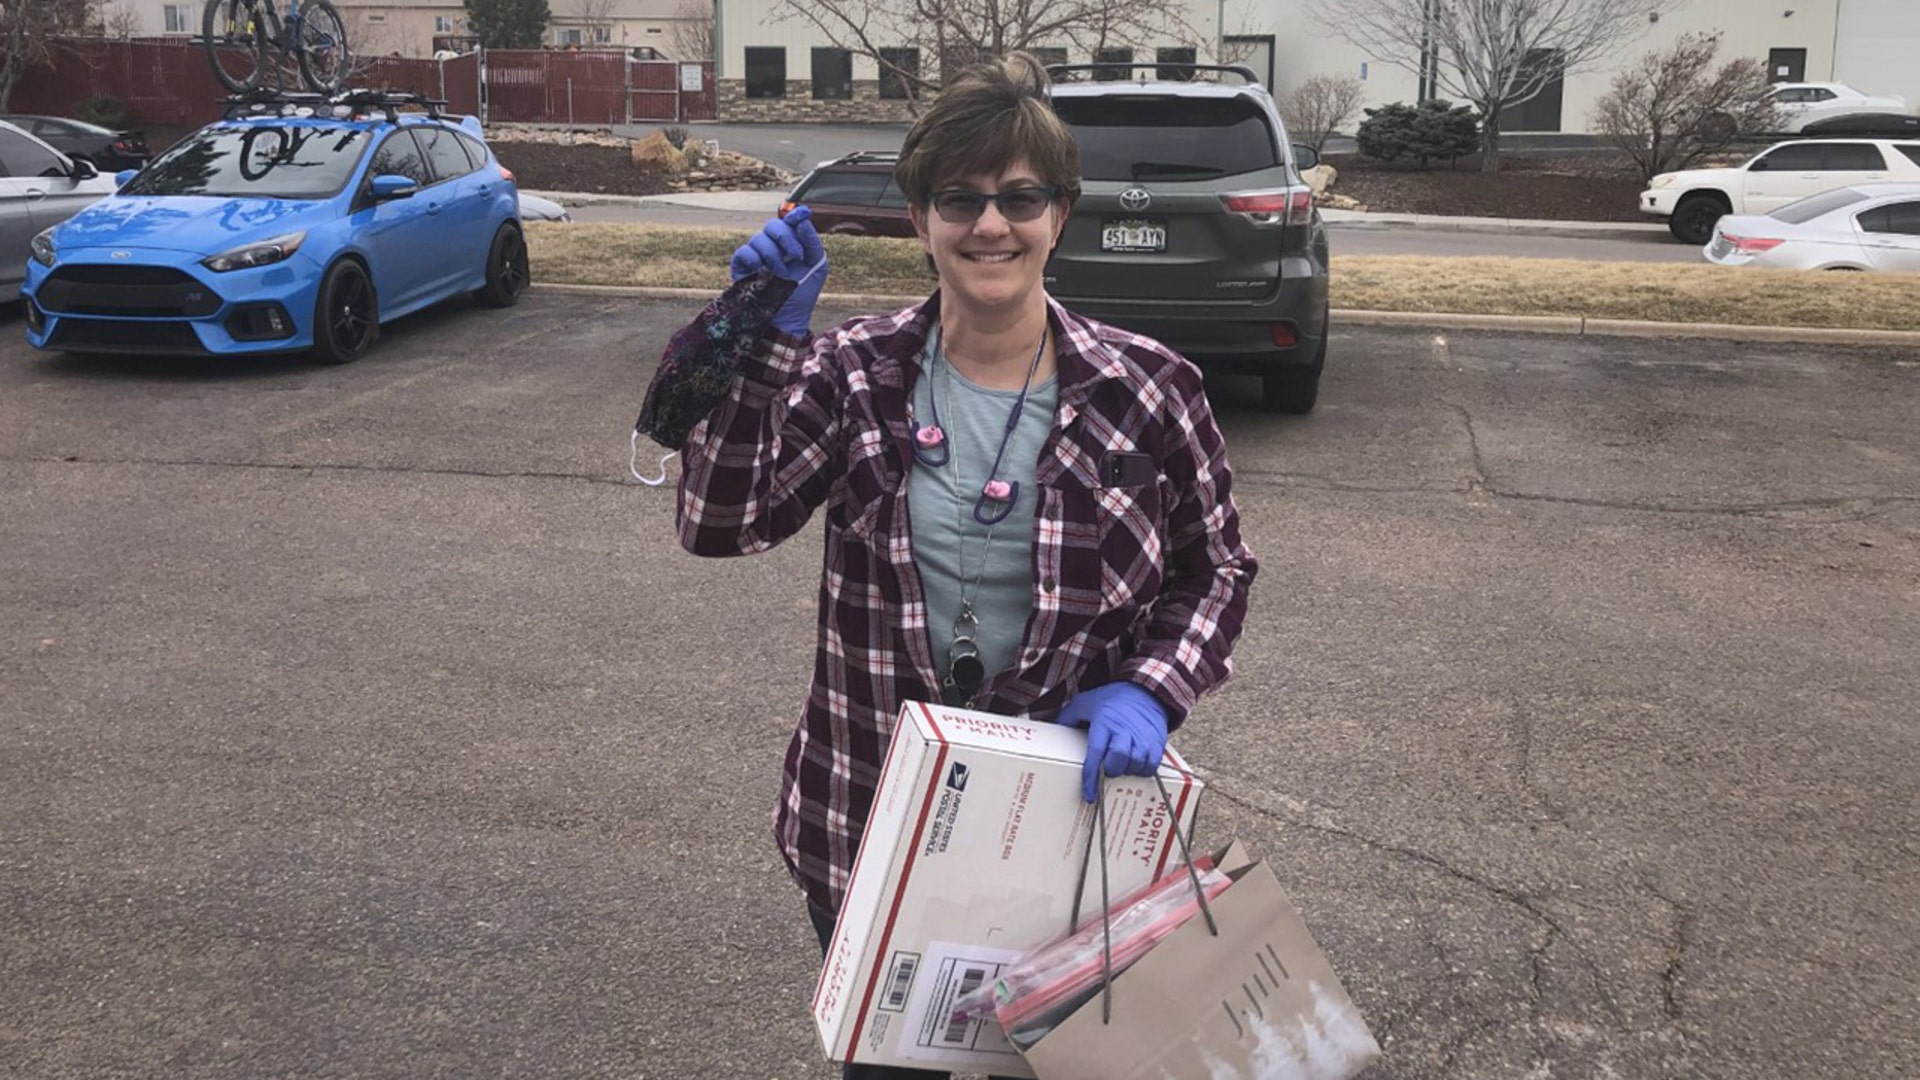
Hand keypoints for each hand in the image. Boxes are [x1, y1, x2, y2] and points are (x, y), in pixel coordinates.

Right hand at [729, 205, 827, 335]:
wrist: (789, 317)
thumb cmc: (802, 292)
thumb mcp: (816, 266)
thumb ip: (813, 242)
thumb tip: (803, 220)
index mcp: (790, 242)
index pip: (789, 221)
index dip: (795, 214)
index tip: (804, 213)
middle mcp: (772, 245)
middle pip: (773, 225)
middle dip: (786, 237)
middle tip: (796, 256)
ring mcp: (756, 255)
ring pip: (759, 238)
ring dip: (773, 255)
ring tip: (780, 274)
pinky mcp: (742, 266)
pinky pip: (744, 252)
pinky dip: (754, 259)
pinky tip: (761, 270)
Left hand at [1056, 682, 1169, 802]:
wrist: (1144, 691)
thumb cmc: (1110, 700)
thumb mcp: (1084, 703)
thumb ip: (1068, 717)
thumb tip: (1051, 732)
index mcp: (1104, 723)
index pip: (1096, 753)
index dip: (1091, 776)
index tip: (1089, 795)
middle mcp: (1124, 731)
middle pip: (1119, 759)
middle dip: (1111, 771)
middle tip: (1107, 771)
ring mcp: (1142, 736)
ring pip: (1136, 764)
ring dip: (1127, 771)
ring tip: (1120, 767)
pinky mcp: (1156, 742)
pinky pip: (1152, 765)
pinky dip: (1143, 770)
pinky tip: (1135, 766)